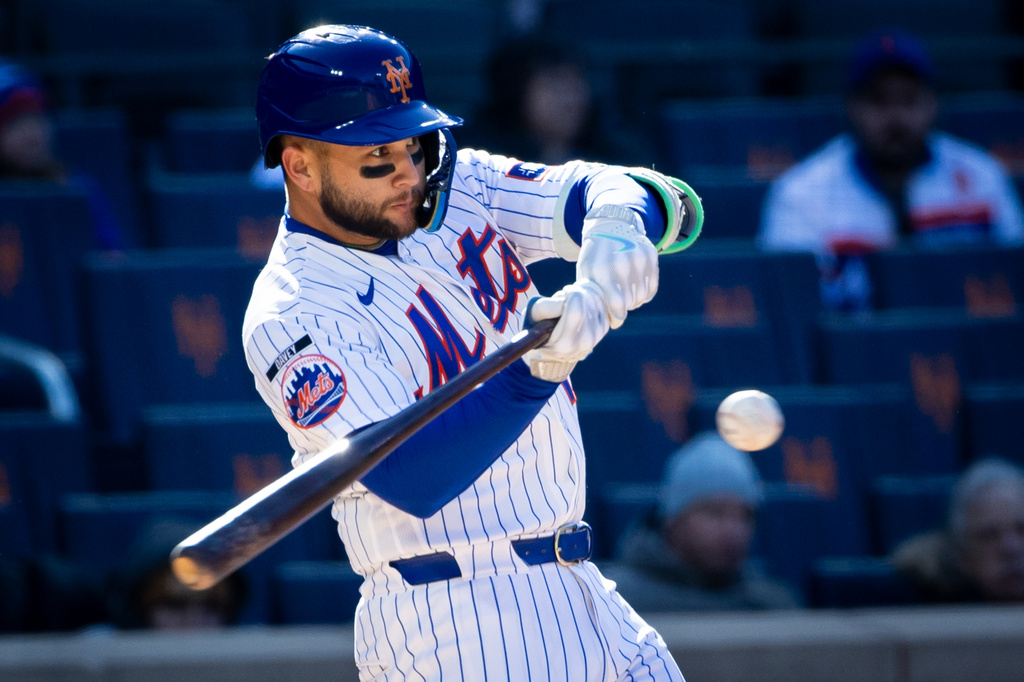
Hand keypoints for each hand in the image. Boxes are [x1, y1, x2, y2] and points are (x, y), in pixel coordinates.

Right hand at [523, 280, 609, 382]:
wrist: (552, 346)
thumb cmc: (539, 326)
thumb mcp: (534, 316)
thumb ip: (547, 307)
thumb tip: (568, 299)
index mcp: (564, 344)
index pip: (576, 312)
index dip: (571, 293)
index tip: (564, 291)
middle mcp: (583, 343)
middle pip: (587, 304)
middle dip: (578, 291)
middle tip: (568, 292)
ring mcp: (595, 338)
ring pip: (596, 302)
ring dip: (585, 293)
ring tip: (573, 297)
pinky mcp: (603, 330)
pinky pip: (603, 305)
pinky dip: (593, 297)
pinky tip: (581, 300)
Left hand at [577, 205, 658, 328]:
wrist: (609, 225)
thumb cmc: (594, 255)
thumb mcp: (586, 273)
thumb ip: (594, 296)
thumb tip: (607, 321)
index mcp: (602, 271)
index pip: (616, 306)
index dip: (617, 318)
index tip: (615, 320)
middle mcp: (622, 264)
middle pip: (630, 302)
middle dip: (624, 308)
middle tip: (618, 306)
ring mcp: (638, 259)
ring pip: (642, 296)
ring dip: (635, 300)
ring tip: (625, 295)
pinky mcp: (650, 256)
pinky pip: (652, 287)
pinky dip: (645, 292)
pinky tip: (635, 287)